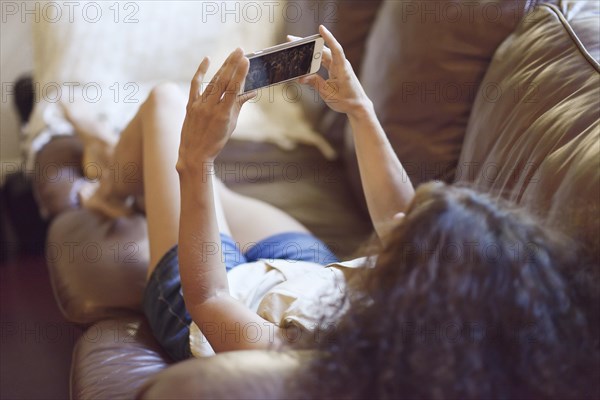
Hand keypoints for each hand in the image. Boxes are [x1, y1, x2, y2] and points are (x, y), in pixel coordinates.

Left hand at [177, 49, 255, 172]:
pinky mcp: (190, 104)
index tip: (246, 60)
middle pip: (223, 82)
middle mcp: (210, 108)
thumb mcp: (231, 125)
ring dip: (223, 66)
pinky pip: (195, 85)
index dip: (240, 74)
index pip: (233, 90)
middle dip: (232, 65)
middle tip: (240, 50)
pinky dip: (200, 72)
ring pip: (213, 82)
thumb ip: (239, 106)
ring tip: (232, 54)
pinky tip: (207, 60)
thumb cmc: (216, 142)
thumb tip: (252, 92)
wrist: (194, 154)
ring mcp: (199, 105)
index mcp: (223, 114)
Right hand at [289, 25, 371, 116]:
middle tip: (291, 39)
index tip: (321, 28)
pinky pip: (323, 60)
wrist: (358, 106)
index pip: (336, 49)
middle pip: (323, 49)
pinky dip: (314, 58)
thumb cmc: (346, 101)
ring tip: (294, 46)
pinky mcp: (335, 69)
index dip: (328, 38)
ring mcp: (337, 65)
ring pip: (322, 54)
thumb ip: (315, 84)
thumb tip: (301, 77)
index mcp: (341, 69)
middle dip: (308, 43)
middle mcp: (340, 64)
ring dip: (309, 50)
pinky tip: (304, 57)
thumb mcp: (328, 94)